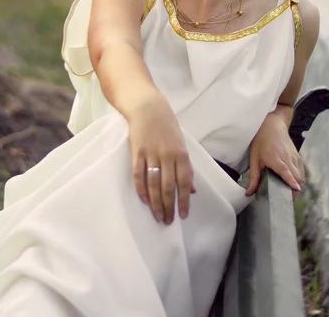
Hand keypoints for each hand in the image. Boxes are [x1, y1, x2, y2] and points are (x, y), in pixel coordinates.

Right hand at [128, 96, 195, 224]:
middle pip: (168, 186)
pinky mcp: (137, 151)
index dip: (183, 200)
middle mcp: (167, 155)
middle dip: (169, 206)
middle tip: (168, 221)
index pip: (184, 182)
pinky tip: (144, 200)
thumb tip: (192, 189)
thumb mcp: (181, 144)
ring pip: (153, 184)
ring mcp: (151, 153)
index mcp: (181, 153)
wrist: (148, 108)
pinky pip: (138, 174)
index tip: (183, 215)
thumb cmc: (167, 126)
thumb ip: (186, 167)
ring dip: (155, 202)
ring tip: (157, 216)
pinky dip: (141, 189)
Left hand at [245, 112, 304, 196]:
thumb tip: (249, 193)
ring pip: (300, 175)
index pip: (286, 172)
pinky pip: (301, 171)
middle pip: (296, 177)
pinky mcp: (298, 156)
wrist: (272, 125)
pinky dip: (299, 179)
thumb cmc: (261, 141)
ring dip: (297, 186)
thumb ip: (253, 177)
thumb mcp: (254, 158)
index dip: (291, 182)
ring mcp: (294, 157)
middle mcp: (287, 158)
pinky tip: (293, 184)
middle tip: (287, 201)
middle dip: (294, 191)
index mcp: (275, 159)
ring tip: (290, 195)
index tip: (295, 191)